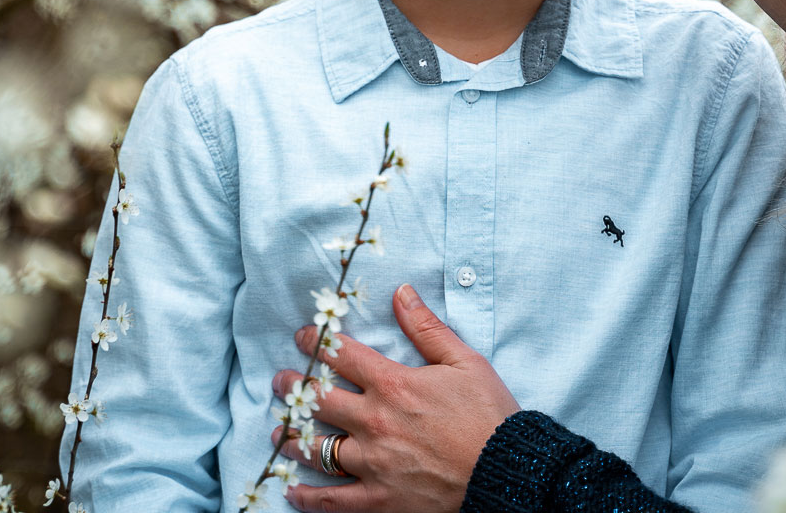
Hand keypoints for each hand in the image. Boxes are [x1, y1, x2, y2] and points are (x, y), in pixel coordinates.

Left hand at [267, 283, 519, 511]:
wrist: (506, 475)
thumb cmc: (489, 416)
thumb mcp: (465, 362)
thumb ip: (427, 328)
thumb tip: (401, 293)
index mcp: (393, 385)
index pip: (342, 356)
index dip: (317, 342)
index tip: (303, 336)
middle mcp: (374, 422)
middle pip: (319, 399)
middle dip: (295, 386)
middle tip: (281, 381)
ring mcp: (373, 464)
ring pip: (317, 448)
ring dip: (293, 437)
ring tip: (279, 431)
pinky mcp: (378, 500)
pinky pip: (332, 500)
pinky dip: (308, 497)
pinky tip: (292, 490)